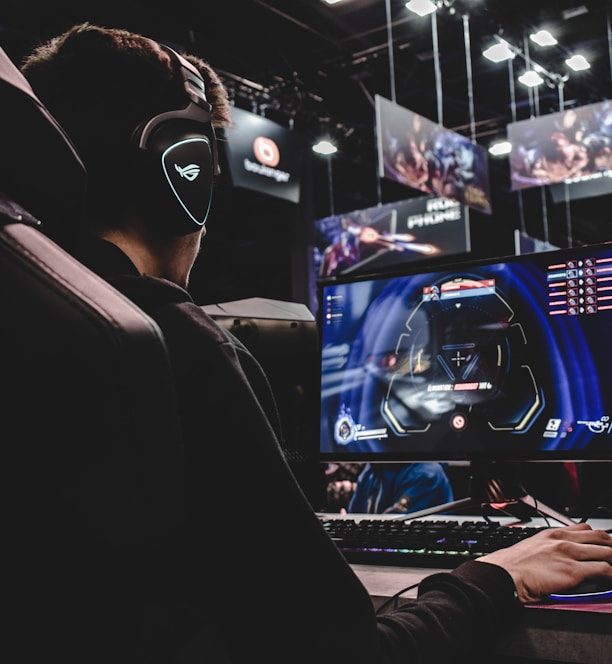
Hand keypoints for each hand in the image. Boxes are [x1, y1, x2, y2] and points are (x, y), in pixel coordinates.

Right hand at [476, 523, 611, 602]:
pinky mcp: (573, 571)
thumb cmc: (513, 566)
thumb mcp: (531, 548)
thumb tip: (557, 557)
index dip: (599, 537)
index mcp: (552, 534)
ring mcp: (569, 554)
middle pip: (600, 537)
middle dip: (611, 546)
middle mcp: (562, 540)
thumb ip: (548, 548)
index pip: (585, 529)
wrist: (504, 574)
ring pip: (606, 552)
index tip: (604, 545)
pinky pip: (604, 570)